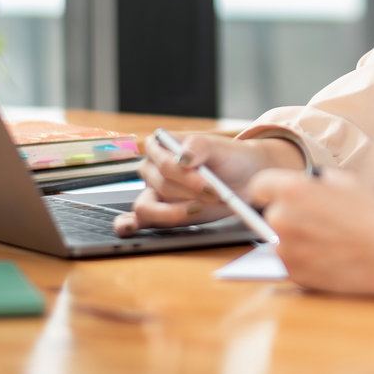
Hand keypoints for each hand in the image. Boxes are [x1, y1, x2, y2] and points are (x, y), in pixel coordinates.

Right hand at [113, 133, 300, 235]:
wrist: (244, 178)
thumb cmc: (228, 157)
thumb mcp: (218, 146)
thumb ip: (199, 146)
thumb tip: (183, 158)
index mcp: (160, 145)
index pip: (164, 163)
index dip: (186, 176)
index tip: (209, 184)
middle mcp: (152, 169)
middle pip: (161, 185)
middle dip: (190, 193)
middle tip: (216, 194)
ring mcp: (154, 193)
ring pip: (147, 207)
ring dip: (173, 212)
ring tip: (198, 208)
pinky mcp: (159, 214)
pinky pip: (138, 220)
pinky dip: (129, 225)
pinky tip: (130, 228)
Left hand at [246, 169, 373, 292]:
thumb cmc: (368, 218)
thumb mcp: (346, 182)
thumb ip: (317, 181)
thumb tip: (310, 184)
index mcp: (292, 190)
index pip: (259, 185)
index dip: (269, 190)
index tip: (275, 195)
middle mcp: (281, 218)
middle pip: (271, 214)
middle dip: (289, 216)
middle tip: (316, 221)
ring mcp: (284, 248)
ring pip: (280, 240)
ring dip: (295, 240)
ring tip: (325, 241)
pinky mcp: (291, 272)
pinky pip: (289, 261)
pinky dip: (302, 259)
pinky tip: (326, 255)